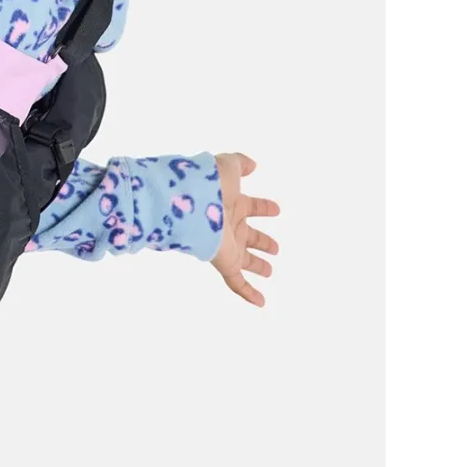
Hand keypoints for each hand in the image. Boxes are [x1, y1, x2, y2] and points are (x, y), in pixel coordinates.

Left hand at [210, 152, 279, 306]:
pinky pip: (237, 283)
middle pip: (249, 235)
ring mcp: (227, 245)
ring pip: (244, 259)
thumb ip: (240, 163)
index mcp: (232, 203)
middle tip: (275, 248)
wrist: (190, 203)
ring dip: (257, 265)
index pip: (251, 206)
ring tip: (269, 270)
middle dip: (262, 241)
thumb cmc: (208, 183)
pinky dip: (249, 293)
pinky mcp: (224, 262)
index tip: (276, 209)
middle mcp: (229, 225)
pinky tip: (261, 303)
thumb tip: (253, 165)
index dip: (264, 207)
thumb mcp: (227, 166)